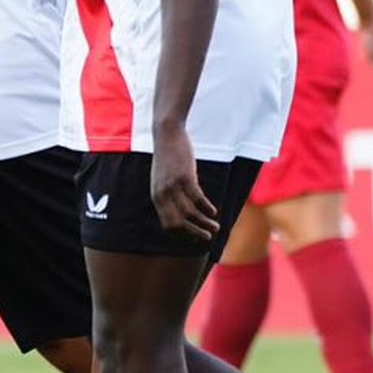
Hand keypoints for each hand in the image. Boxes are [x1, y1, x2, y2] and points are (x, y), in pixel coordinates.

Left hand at [150, 123, 217, 241]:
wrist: (166, 134)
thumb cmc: (167, 156)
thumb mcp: (162, 178)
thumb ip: (167, 193)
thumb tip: (178, 209)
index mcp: (157, 197)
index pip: (168, 225)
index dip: (182, 235)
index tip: (194, 238)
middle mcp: (163, 195)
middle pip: (179, 224)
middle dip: (194, 234)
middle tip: (207, 238)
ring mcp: (173, 186)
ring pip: (191, 214)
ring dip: (205, 223)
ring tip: (215, 227)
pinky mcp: (185, 177)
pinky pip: (198, 198)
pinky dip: (207, 208)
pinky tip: (213, 211)